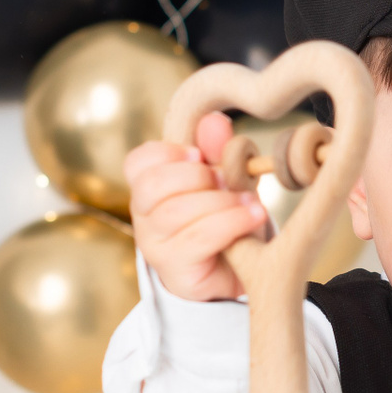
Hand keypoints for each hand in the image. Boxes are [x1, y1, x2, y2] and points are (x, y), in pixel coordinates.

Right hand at [124, 111, 269, 301]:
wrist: (240, 272)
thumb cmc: (227, 219)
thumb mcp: (228, 181)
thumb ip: (218, 151)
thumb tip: (215, 120)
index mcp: (151, 187)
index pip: (138, 162)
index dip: (167, 153)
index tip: (199, 155)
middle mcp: (145, 216)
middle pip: (151, 186)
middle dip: (195, 177)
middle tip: (228, 179)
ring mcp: (156, 245)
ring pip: (175, 213)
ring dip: (220, 202)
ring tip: (252, 202)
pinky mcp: (176, 269)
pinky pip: (197, 239)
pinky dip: (230, 223)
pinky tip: (253, 216)